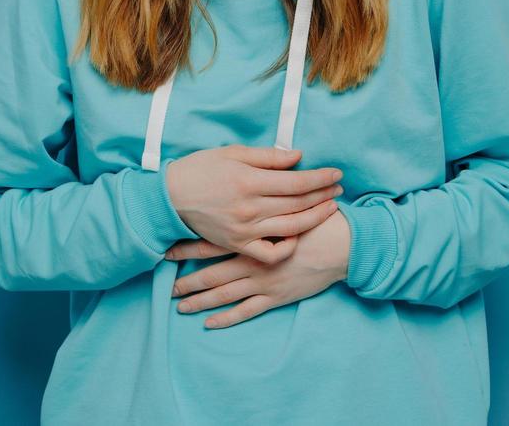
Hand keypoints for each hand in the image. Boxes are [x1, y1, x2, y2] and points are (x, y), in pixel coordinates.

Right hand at [165, 145, 343, 263]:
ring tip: (330, 208)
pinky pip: (269, 254)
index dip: (320, 178)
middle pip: (298, 204)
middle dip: (323, 195)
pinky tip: (298, 236)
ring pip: (290, 228)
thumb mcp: (232, 153)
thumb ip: (268, 157)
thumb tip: (298, 156)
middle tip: (339, 188)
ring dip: (315, 218)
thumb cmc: (200, 169)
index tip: (336, 174)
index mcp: (249, 181)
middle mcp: (250, 208)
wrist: (170, 198)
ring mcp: (244, 230)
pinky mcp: (237, 245)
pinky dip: (287, 248)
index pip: (296, 182)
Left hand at [165, 205, 351, 328]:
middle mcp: (252, 262)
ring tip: (180, 306)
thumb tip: (243, 185)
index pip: (212, 244)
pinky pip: (246, 311)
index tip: (168, 252)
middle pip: (213, 274)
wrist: (339, 246)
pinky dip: (226, 318)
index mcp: (252, 237)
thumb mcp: (287, 200)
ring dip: (201, 301)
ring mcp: (262, 283)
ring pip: (224, 295)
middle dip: (188, 280)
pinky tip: (209, 323)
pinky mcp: (275, 298)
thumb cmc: (315, 220)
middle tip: (169, 286)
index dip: (189, 249)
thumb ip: (264, 193)